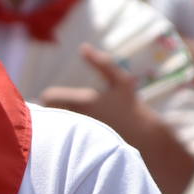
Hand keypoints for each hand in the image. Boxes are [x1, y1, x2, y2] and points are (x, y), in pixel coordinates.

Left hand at [39, 44, 161, 145]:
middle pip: (49, 112)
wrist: (144, 138)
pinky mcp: (81, 147)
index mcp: (83, 102)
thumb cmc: (131, 107)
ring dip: (56, 123)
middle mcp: (78, 119)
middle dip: (51, 109)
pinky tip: (69, 136)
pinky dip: (61, 137)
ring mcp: (79, 135)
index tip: (58, 97)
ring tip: (64, 123)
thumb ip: (102, 63)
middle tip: (59, 109)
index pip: (49, 96)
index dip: (51, 96)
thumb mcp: (120, 81)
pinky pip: (61, 142)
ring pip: (54, 127)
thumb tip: (83, 47)